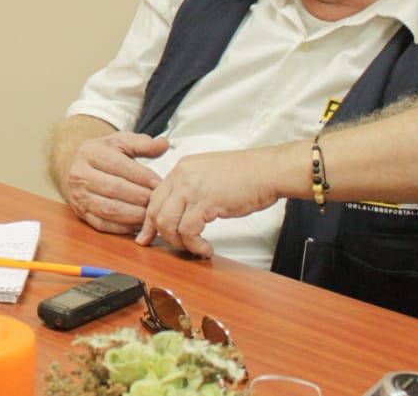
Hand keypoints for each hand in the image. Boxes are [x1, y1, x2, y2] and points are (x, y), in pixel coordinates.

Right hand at [62, 131, 168, 233]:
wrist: (79, 168)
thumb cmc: (104, 155)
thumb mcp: (121, 142)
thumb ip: (143, 143)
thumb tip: (163, 144)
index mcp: (89, 153)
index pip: (118, 165)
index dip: (141, 176)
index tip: (159, 183)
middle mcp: (79, 174)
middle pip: (114, 188)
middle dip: (140, 196)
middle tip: (159, 200)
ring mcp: (78, 196)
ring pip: (109, 209)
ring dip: (134, 214)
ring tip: (151, 213)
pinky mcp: (81, 214)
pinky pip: (103, 224)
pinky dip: (123, 227)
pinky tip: (139, 224)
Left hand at [137, 147, 286, 256]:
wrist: (269, 171)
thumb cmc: (248, 175)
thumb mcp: (210, 177)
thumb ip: (192, 189)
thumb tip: (184, 211)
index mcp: (182, 169)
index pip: (155, 197)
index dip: (150, 220)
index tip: (149, 235)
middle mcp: (182, 176)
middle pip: (155, 210)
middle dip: (161, 234)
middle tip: (176, 246)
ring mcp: (192, 188)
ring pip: (166, 222)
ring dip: (178, 242)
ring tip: (194, 247)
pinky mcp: (205, 202)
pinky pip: (188, 230)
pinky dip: (194, 244)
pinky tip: (205, 248)